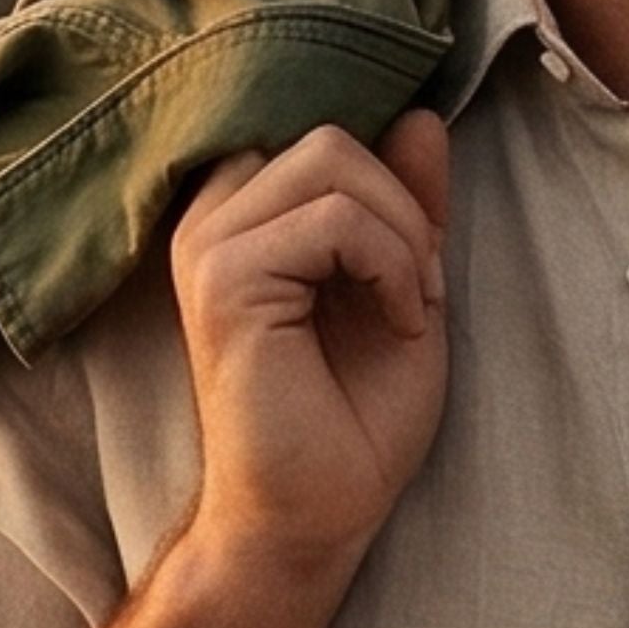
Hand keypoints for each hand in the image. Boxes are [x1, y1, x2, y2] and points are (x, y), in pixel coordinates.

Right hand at [168, 112, 452, 579]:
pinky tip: (399, 323)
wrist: (322, 513)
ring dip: (401, 235)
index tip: (413, 264)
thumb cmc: (357, 418)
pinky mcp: (223, 279)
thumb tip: (419, 114)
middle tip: (416, 291)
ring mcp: (209, 244)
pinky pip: (334, 218)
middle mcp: (215, 219)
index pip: (326, 136)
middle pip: (331, 137)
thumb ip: (408, 203)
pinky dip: (391, 263)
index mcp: (247, 217)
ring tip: (406, 308)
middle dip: (402, 206)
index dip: (391, 184)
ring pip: (332, 158)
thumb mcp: (408, 285)